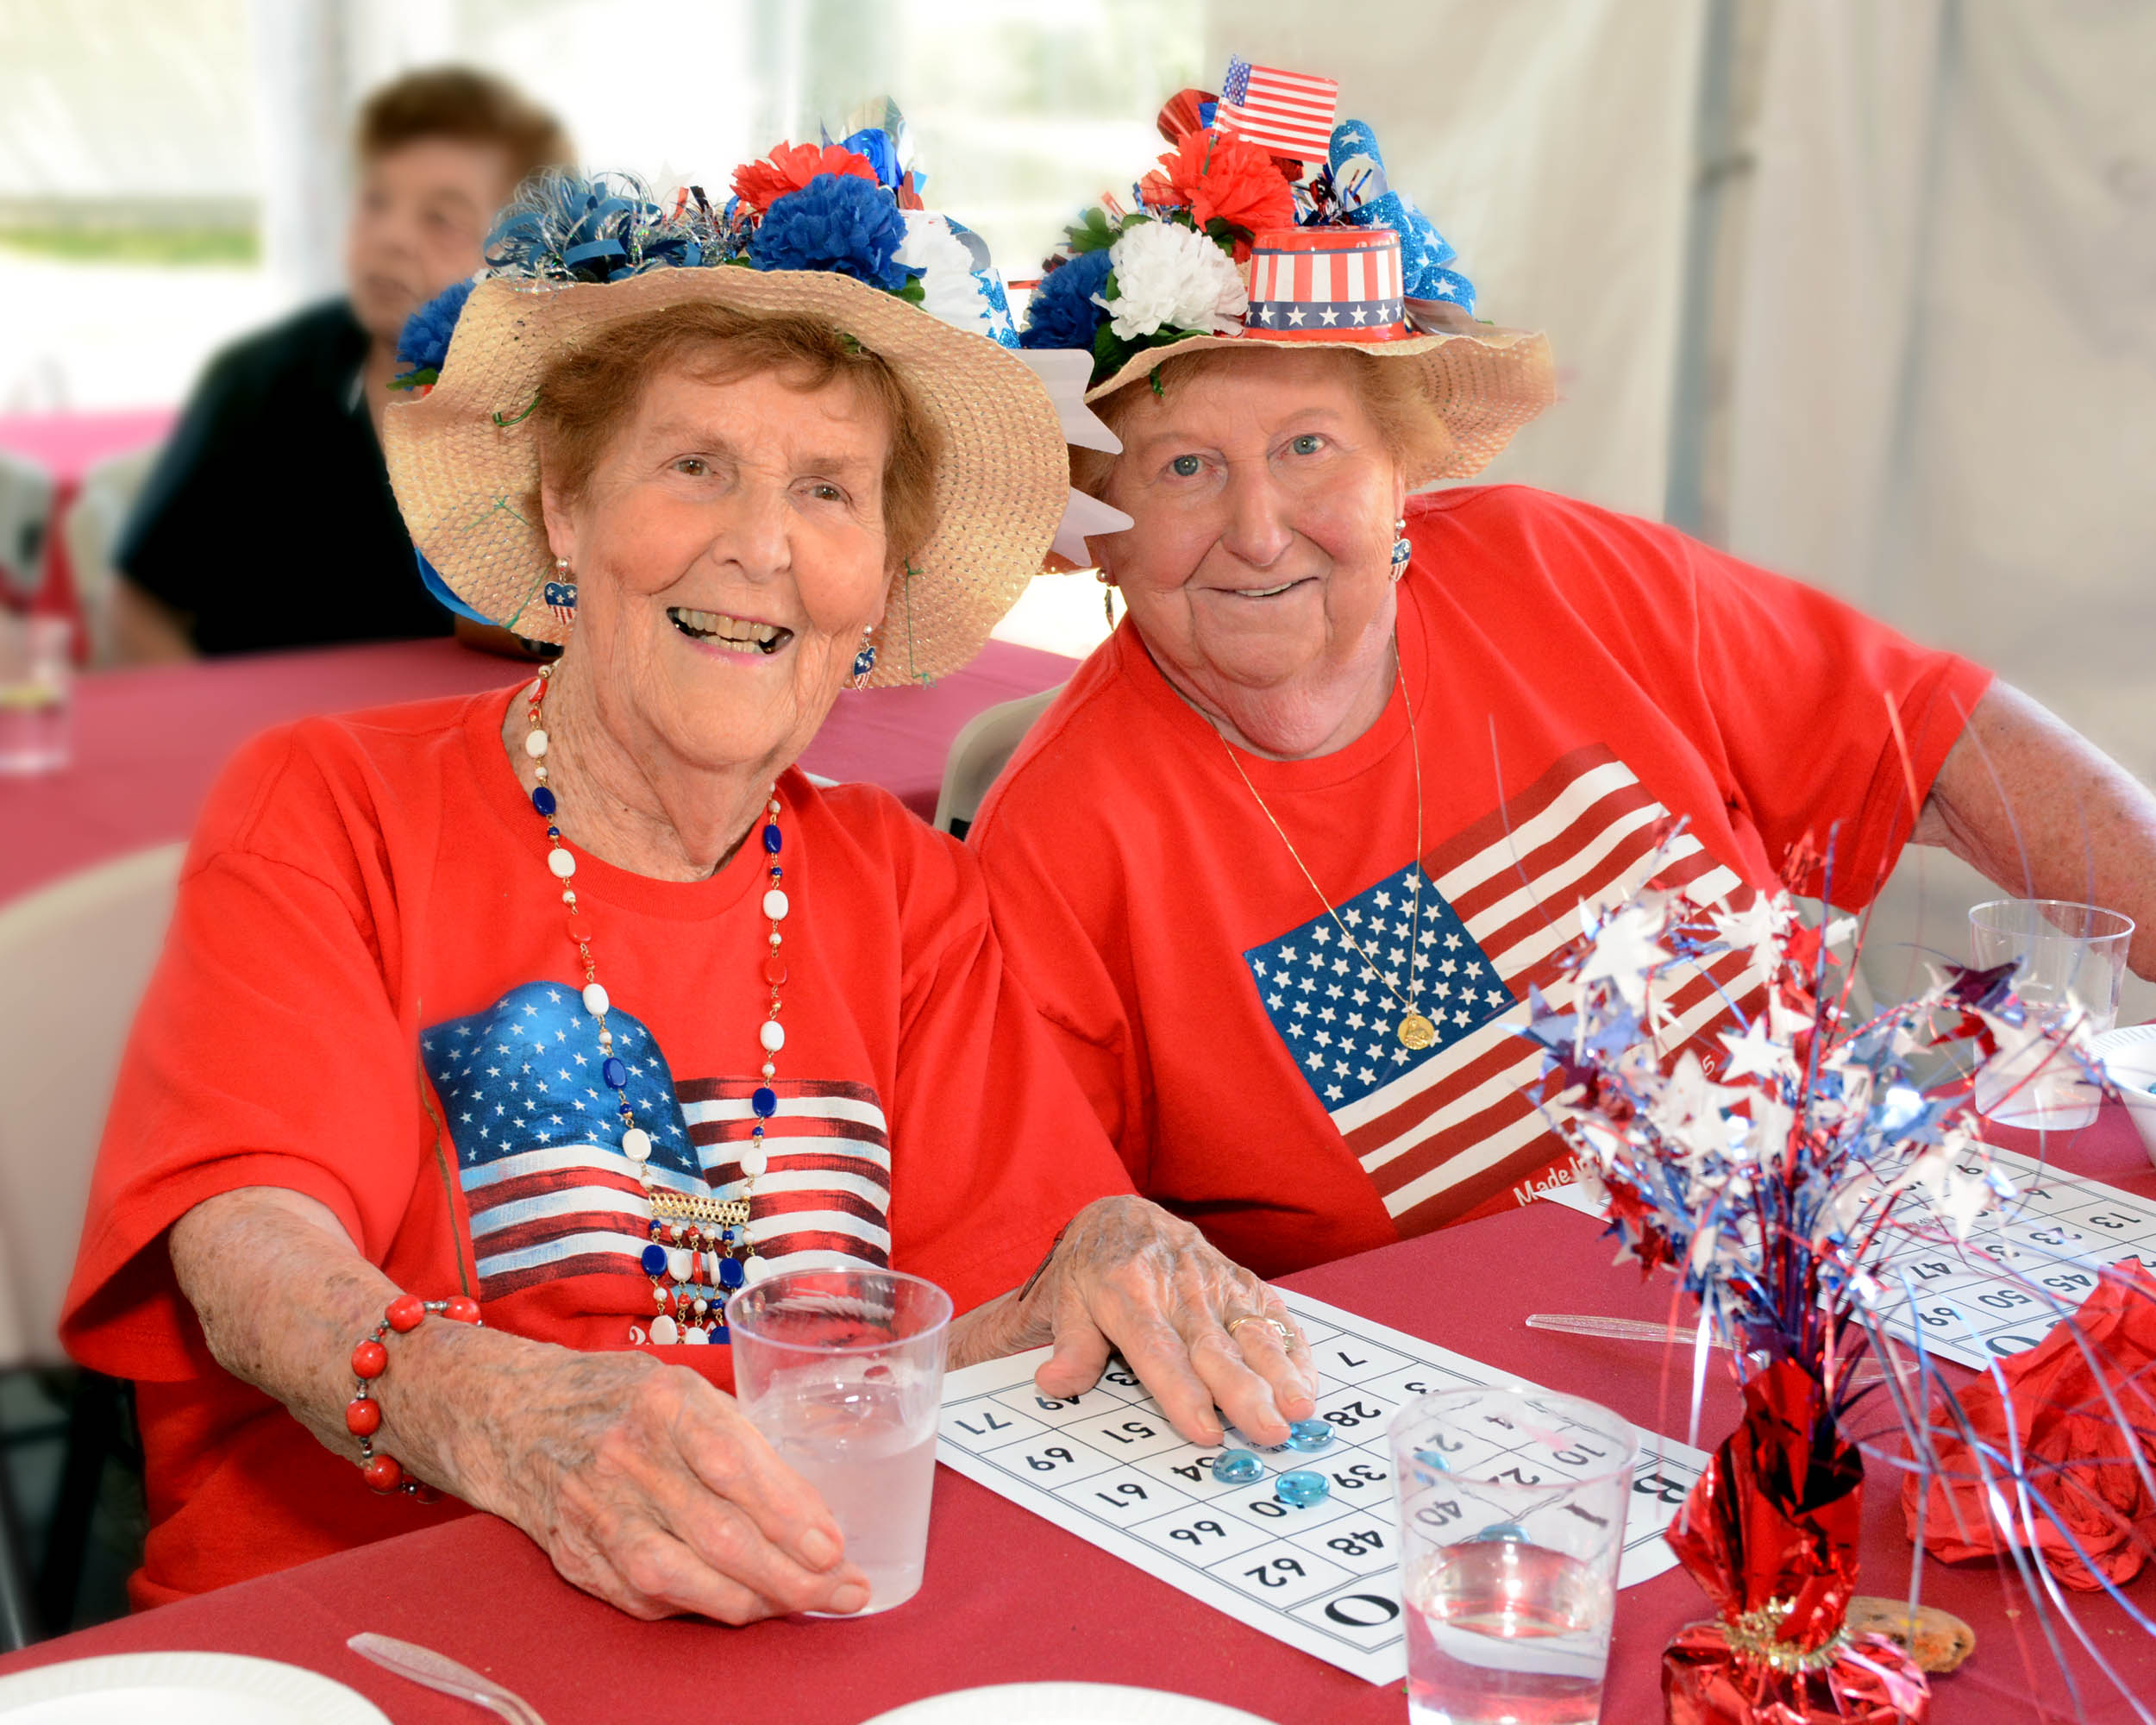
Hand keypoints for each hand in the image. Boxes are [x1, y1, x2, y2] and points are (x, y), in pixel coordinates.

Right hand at [473, 1347, 868, 1622]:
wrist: (514, 1415)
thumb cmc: (620, 1399)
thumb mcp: (683, 1390)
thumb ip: (740, 1438)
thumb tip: (811, 1506)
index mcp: (664, 1401)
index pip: (734, 1464)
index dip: (789, 1513)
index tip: (834, 1546)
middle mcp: (627, 1457)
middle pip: (718, 1533)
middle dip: (791, 1573)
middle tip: (842, 1589)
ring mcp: (598, 1512)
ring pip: (685, 1578)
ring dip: (754, 1600)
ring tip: (802, 1602)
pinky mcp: (579, 1558)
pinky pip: (652, 1599)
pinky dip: (705, 1607)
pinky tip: (744, 1603)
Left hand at [958, 1195, 1317, 1446]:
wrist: (1119, 1215)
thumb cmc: (1090, 1270)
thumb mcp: (1063, 1301)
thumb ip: (1070, 1345)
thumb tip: (1055, 1385)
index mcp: (1126, 1292)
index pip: (1156, 1348)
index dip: (1181, 1391)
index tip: (1204, 1430)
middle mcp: (1176, 1286)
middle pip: (1213, 1346)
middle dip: (1244, 1391)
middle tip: (1269, 1432)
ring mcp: (1213, 1281)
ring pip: (1249, 1329)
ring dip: (1279, 1371)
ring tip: (1299, 1410)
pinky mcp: (1239, 1279)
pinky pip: (1270, 1311)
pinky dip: (1292, 1346)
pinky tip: (1306, 1380)